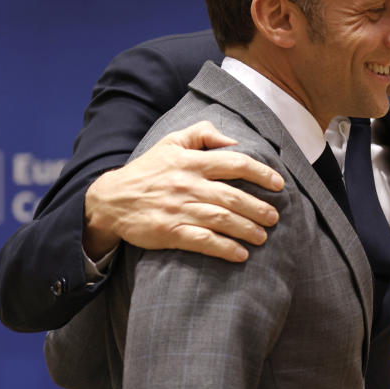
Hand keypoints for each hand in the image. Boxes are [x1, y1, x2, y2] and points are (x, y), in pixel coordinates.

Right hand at [83, 121, 284, 262]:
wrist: (111, 200)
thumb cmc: (147, 171)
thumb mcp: (170, 142)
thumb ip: (201, 134)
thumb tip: (231, 138)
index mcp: (191, 162)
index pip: (234, 163)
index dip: (261, 173)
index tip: (278, 183)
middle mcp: (188, 185)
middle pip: (233, 197)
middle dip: (259, 208)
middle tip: (275, 217)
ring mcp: (180, 209)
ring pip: (222, 220)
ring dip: (247, 229)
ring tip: (263, 237)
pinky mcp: (170, 232)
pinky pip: (203, 241)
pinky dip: (224, 248)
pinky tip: (240, 254)